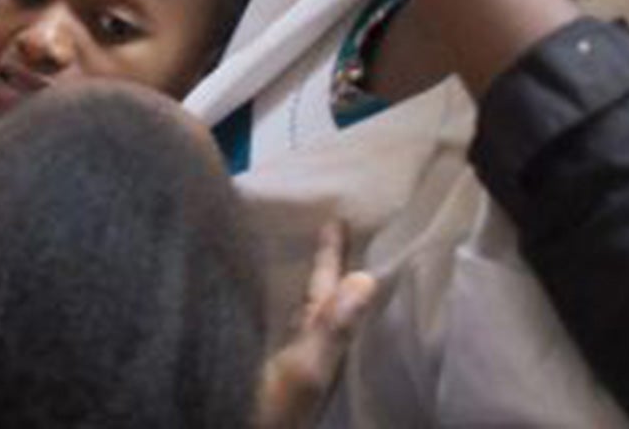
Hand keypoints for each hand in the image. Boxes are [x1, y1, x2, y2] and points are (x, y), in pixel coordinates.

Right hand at [257, 219, 377, 428]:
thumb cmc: (275, 411)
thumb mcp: (305, 369)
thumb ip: (333, 328)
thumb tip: (368, 279)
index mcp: (320, 344)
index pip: (329, 289)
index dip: (333, 255)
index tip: (336, 218)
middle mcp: (307, 348)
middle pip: (319, 296)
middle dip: (323, 264)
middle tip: (324, 224)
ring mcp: (285, 358)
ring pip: (300, 310)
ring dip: (301, 281)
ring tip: (299, 252)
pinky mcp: (261, 364)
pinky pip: (276, 320)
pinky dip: (277, 299)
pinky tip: (264, 293)